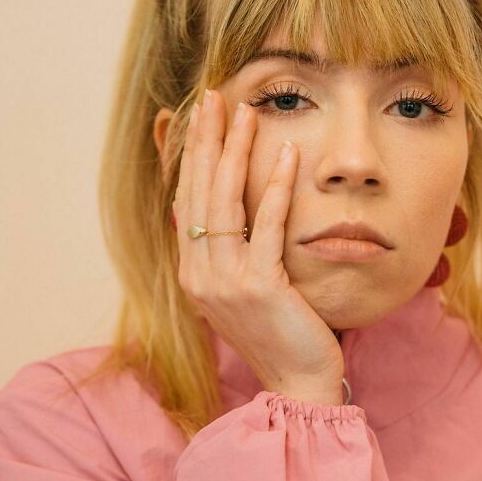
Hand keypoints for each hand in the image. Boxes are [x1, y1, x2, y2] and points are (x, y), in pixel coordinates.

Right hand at [172, 89, 344, 403]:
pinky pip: (267, 226)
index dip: (189, 156)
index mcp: (192, 272)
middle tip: (212, 97)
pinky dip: (275, 187)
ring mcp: (225, 282)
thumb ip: (229, 251)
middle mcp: (199, 274)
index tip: (195, 117)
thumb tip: (221, 211)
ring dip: (235, 152)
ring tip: (246, 111)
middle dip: (205, 140)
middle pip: (199, 191)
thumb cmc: (277, 332)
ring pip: (226, 202)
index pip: (185, 199)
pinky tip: (287, 154)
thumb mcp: (241, 289)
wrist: (296, 383)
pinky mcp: (259, 287)